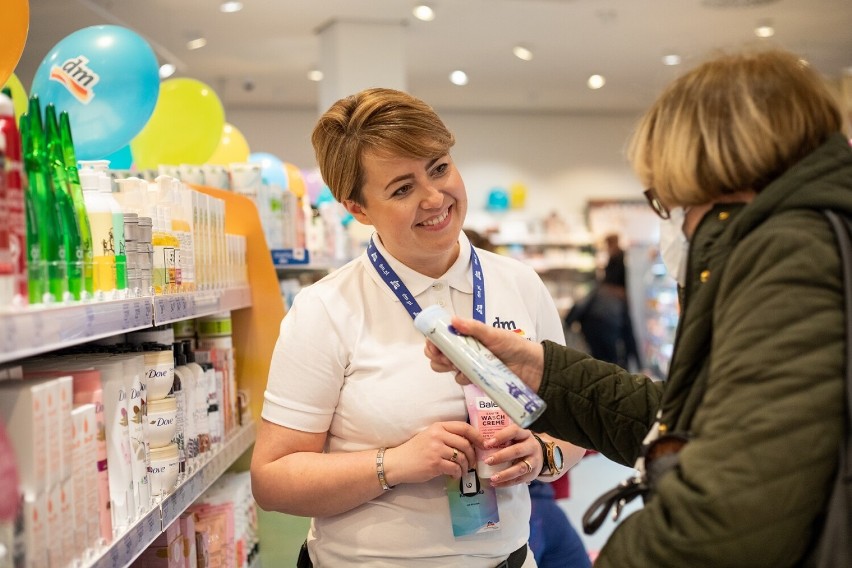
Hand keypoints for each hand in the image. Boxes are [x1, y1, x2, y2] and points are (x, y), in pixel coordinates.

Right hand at [384, 421, 479, 485]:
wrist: (397, 462)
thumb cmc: (415, 450)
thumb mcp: (430, 436)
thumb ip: (446, 435)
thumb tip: (469, 442)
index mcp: (438, 426)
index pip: (464, 427)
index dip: (477, 436)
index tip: (483, 444)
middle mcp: (438, 435)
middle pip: (465, 444)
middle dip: (473, 455)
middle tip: (473, 463)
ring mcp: (436, 449)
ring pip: (462, 457)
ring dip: (466, 466)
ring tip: (463, 471)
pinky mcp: (435, 463)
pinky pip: (455, 468)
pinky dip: (458, 474)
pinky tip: (455, 475)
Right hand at [423, 316, 545, 391]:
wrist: (532, 368)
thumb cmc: (515, 346)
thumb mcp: (495, 334)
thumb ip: (475, 328)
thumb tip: (453, 320)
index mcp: (466, 336)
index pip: (441, 337)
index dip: (433, 341)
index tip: (433, 345)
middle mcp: (464, 350)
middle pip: (438, 354)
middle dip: (436, 356)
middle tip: (445, 357)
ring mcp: (469, 365)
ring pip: (445, 367)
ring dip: (446, 366)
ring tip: (457, 365)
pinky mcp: (475, 379)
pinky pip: (460, 380)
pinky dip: (461, 377)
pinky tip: (469, 375)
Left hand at [481, 424, 542, 486]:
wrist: (541, 454)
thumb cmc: (521, 444)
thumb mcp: (516, 437)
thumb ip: (502, 439)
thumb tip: (479, 442)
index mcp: (525, 434)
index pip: (514, 431)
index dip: (500, 436)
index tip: (487, 444)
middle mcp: (531, 446)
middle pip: (517, 451)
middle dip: (501, 456)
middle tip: (487, 461)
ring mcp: (534, 461)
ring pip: (520, 468)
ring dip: (505, 474)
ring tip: (492, 478)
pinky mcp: (533, 473)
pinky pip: (520, 480)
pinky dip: (507, 483)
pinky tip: (496, 484)